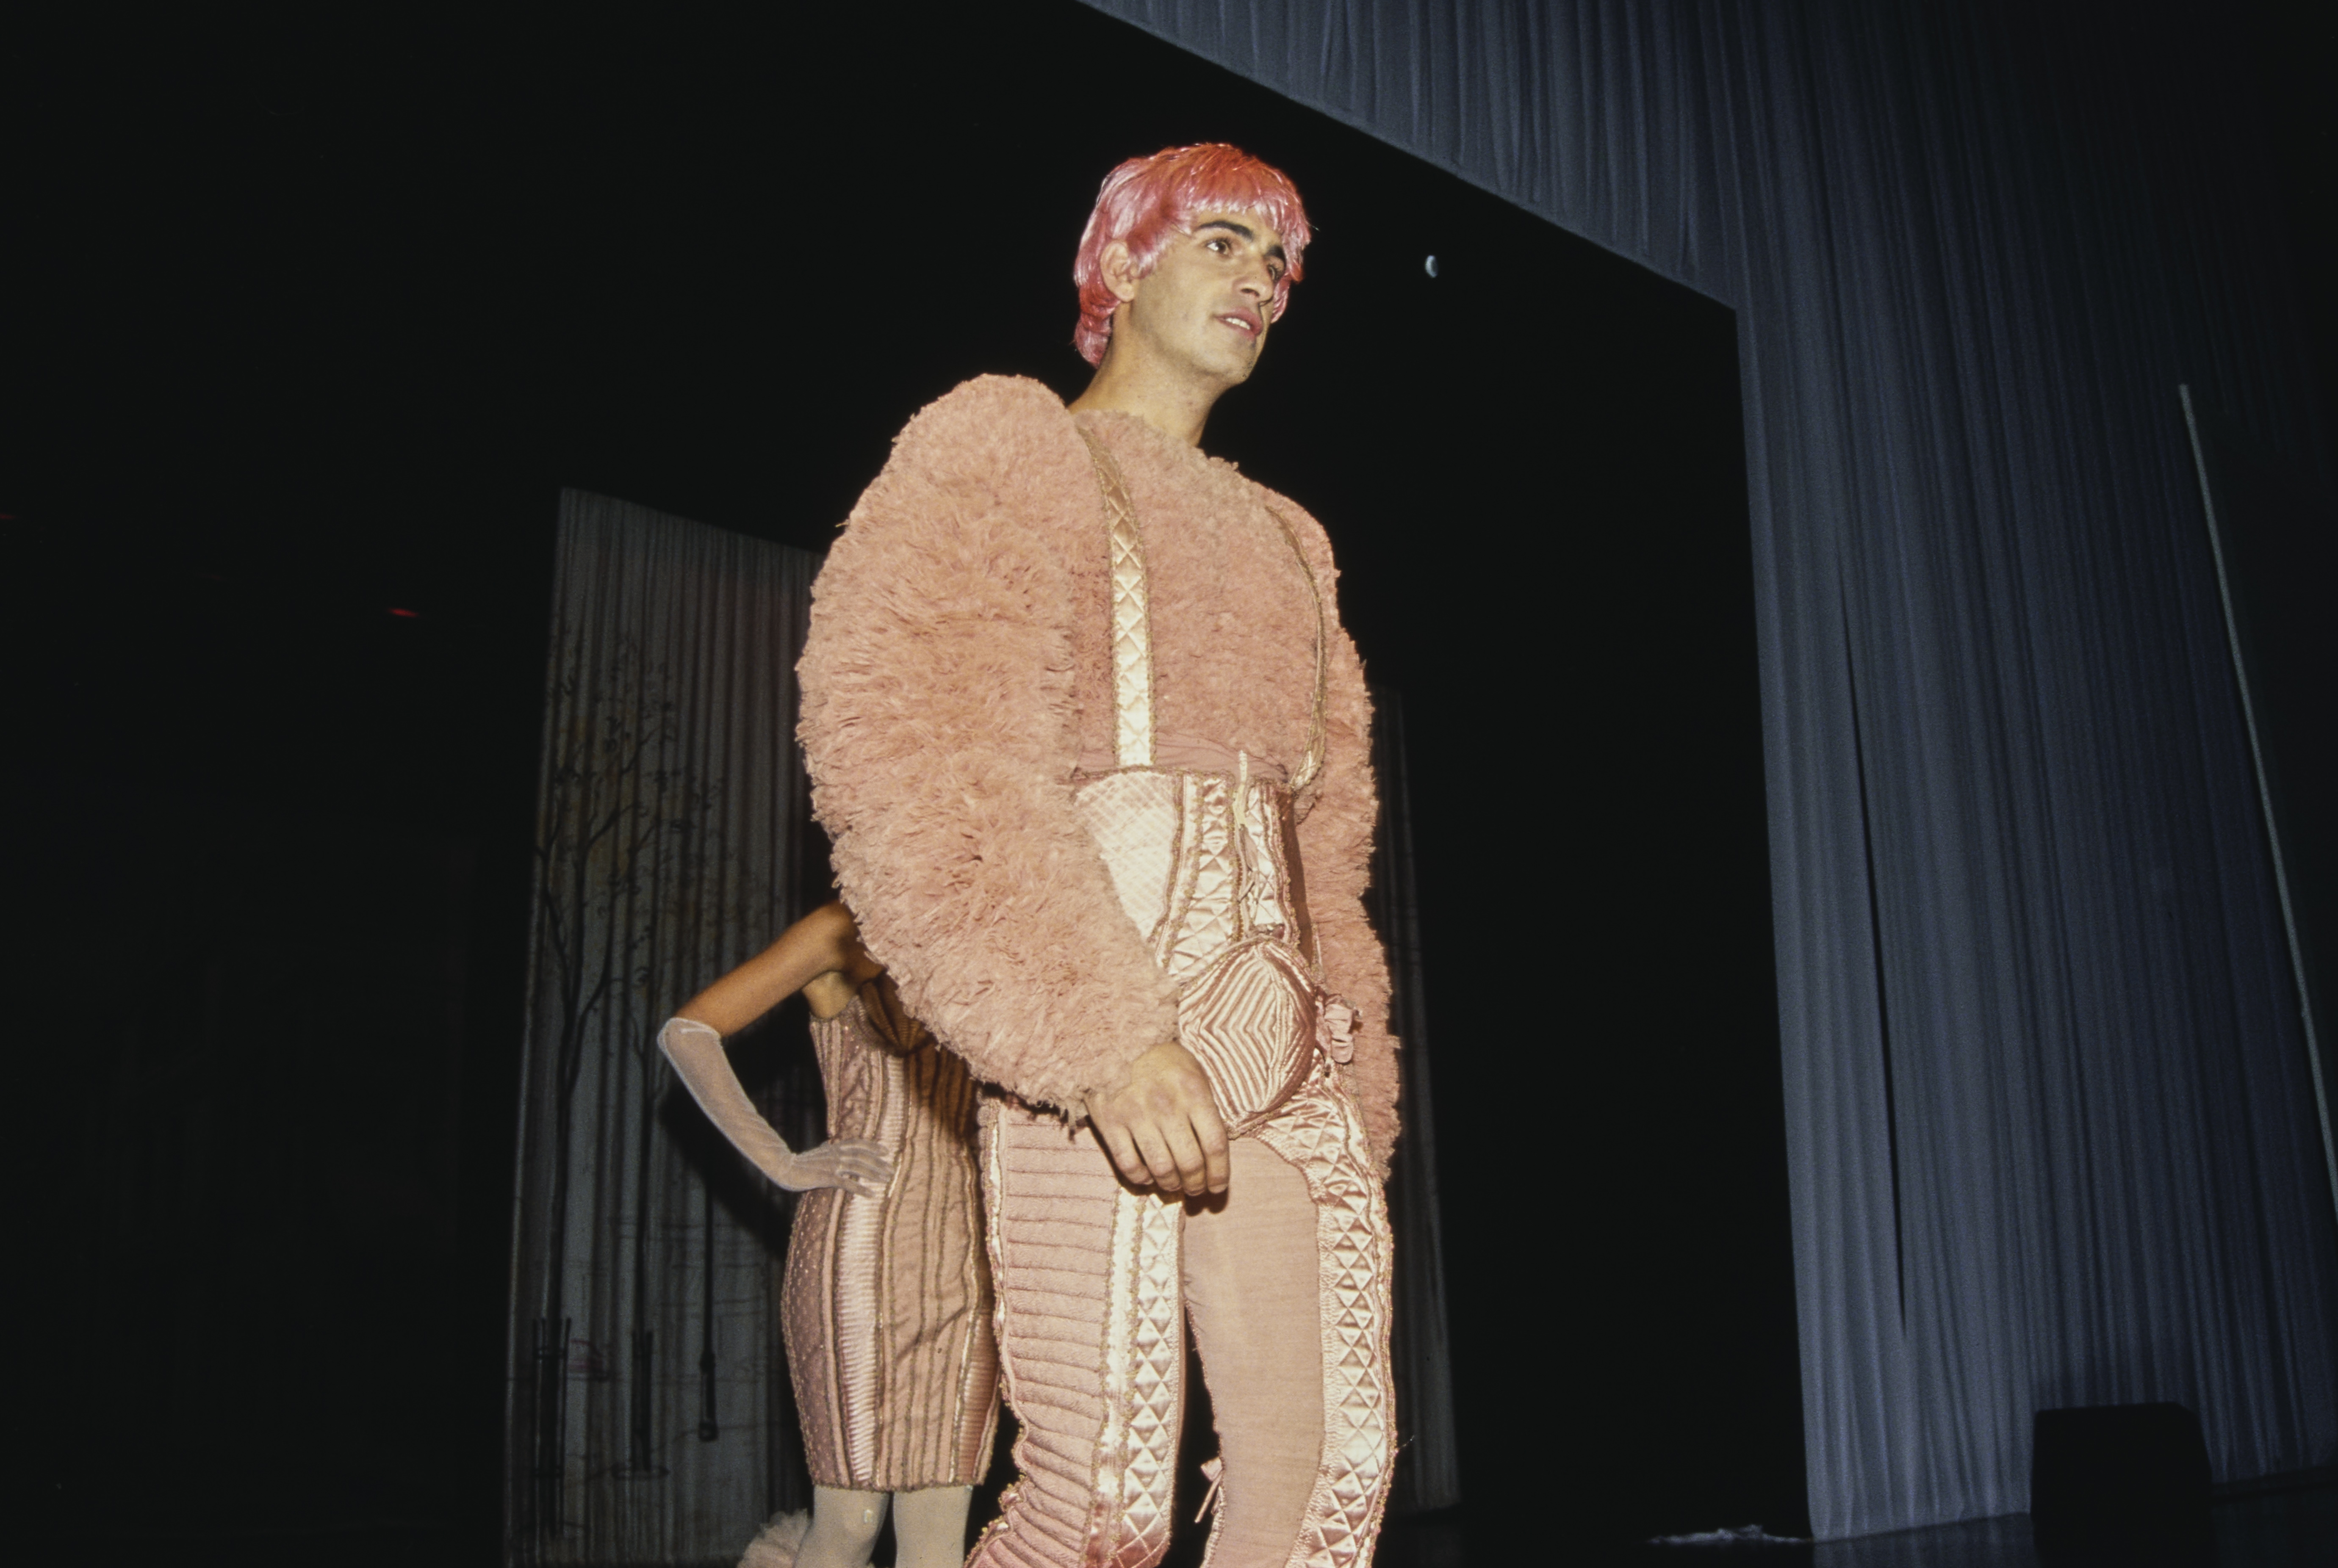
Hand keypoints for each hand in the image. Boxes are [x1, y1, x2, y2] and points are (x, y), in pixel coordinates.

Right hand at [774, 1138, 893, 1198]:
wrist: (784, 1167)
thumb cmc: (799, 1163)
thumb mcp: (814, 1154)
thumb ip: (824, 1149)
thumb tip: (826, 1144)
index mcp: (833, 1148)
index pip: (857, 1143)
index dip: (872, 1146)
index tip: (886, 1150)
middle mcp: (835, 1154)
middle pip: (862, 1156)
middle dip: (878, 1163)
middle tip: (891, 1170)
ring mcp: (831, 1165)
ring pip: (858, 1167)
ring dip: (874, 1173)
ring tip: (886, 1180)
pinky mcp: (826, 1177)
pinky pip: (847, 1183)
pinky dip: (860, 1188)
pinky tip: (870, 1194)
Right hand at [1087, 1041, 1228, 1196]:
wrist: (1115, 1037)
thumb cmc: (1162, 1059)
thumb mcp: (1194, 1073)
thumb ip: (1205, 1109)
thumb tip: (1214, 1151)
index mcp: (1194, 1092)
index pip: (1215, 1145)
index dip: (1220, 1174)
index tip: (1218, 1187)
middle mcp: (1167, 1106)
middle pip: (1190, 1163)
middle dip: (1196, 1184)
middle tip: (1195, 1189)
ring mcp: (1137, 1115)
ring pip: (1161, 1169)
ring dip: (1171, 1185)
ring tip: (1173, 1185)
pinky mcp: (1110, 1122)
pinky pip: (1128, 1164)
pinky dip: (1140, 1178)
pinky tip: (1147, 1177)